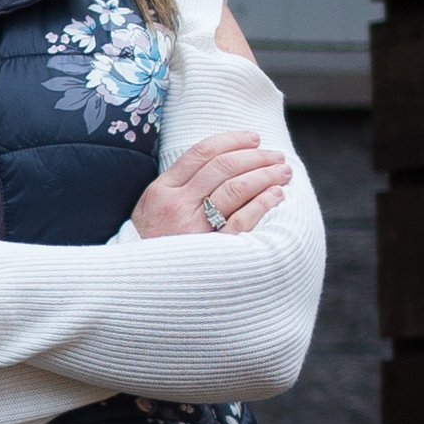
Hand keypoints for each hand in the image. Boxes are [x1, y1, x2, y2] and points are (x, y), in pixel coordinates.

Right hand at [134, 130, 289, 238]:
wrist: (141, 284)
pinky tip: (276, 195)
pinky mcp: (211, 250)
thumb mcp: (152, 208)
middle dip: (256, 156)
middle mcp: (177, 205)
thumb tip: (221, 161)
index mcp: (161, 190)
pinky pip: (242, 221)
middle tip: (277, 155)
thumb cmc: (151, 244)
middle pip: (223, 167)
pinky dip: (262, 203)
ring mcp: (194, 228)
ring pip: (235, 188)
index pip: (201, 152)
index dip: (232, 140)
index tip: (254, 139)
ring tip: (282, 172)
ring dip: (265, 175)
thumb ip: (179, 185)